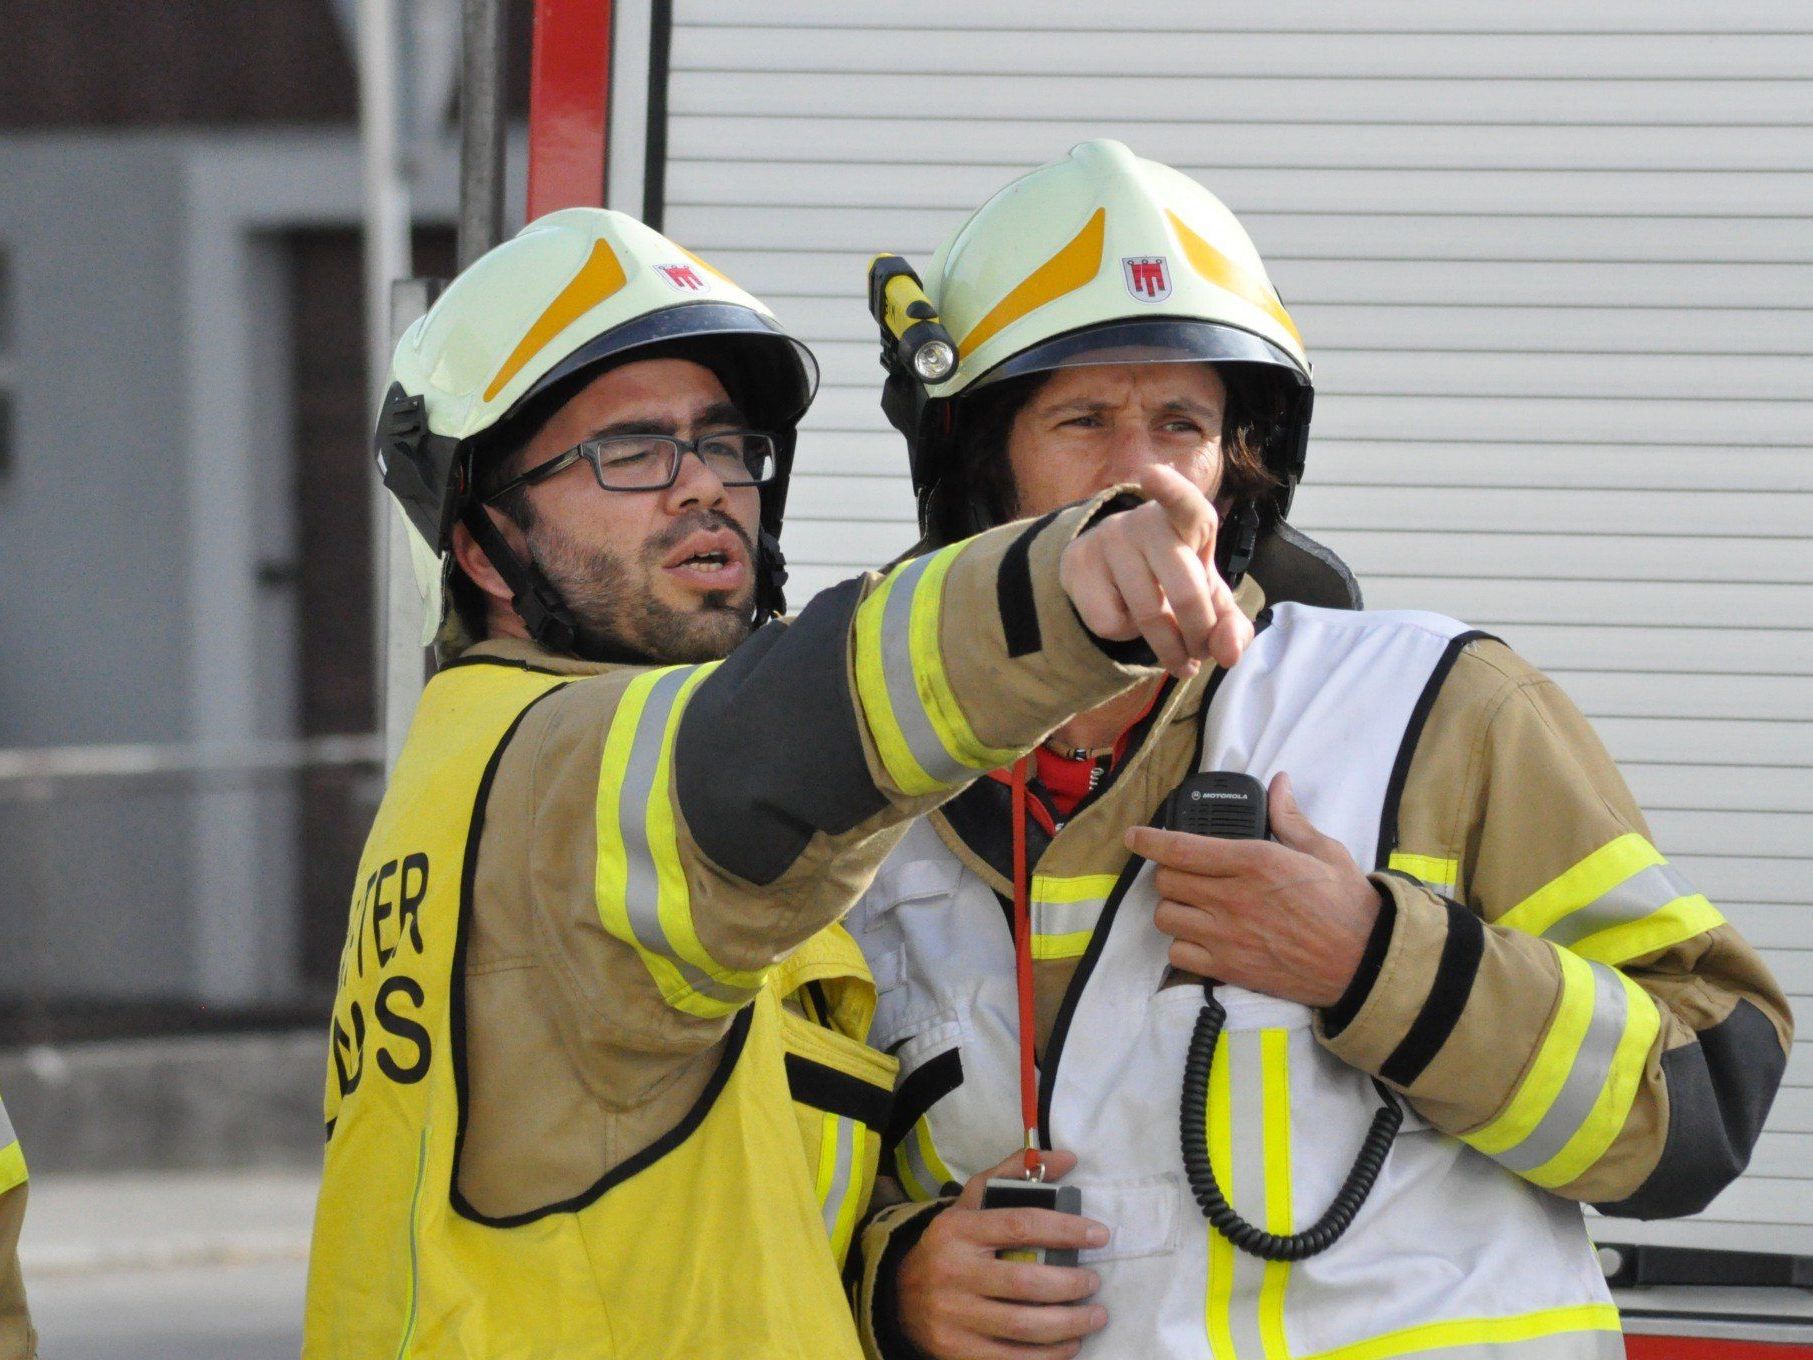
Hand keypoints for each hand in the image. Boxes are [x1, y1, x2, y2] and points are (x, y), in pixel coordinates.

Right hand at [897, 1149, 1108, 1359]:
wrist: (899, 1294)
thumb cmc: (950, 1243)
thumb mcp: (972, 1202)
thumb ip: (1015, 1174)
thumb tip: (1067, 1158)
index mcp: (958, 1229)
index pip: (1020, 1225)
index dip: (1066, 1230)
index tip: (1099, 1235)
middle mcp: (953, 1271)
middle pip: (1026, 1282)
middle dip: (1071, 1284)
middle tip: (1094, 1282)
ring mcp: (952, 1315)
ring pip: (1023, 1325)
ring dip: (1069, 1324)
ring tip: (1094, 1317)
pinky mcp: (955, 1350)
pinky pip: (1011, 1358)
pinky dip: (1048, 1356)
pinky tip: (1070, 1345)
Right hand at [1059, 465, 1251, 678]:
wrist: (1112, 570)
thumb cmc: (1173, 577)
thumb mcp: (1208, 596)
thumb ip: (1230, 624)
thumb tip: (1229, 654)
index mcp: (1186, 519)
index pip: (1182, 500)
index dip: (1170, 489)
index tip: (1151, 474)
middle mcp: (1145, 521)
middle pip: (1184, 589)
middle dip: (1199, 634)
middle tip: (1200, 655)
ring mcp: (1109, 540)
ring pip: (1148, 615)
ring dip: (1168, 650)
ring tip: (1173, 652)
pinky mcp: (1080, 565)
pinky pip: (1112, 623)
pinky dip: (1125, 637)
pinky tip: (1126, 619)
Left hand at [1125, 773, 1381, 1007]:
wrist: (1363, 962)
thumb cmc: (1347, 905)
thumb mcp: (1323, 852)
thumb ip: (1291, 818)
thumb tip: (1279, 784)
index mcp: (1253, 862)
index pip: (1181, 847)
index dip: (1149, 840)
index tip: (1134, 836)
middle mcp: (1232, 897)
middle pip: (1167, 881)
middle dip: (1169, 874)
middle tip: (1184, 874)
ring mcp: (1227, 935)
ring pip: (1167, 917)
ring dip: (1174, 909)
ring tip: (1192, 907)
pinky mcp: (1229, 967)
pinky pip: (1179, 954)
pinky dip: (1182, 946)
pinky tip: (1200, 939)